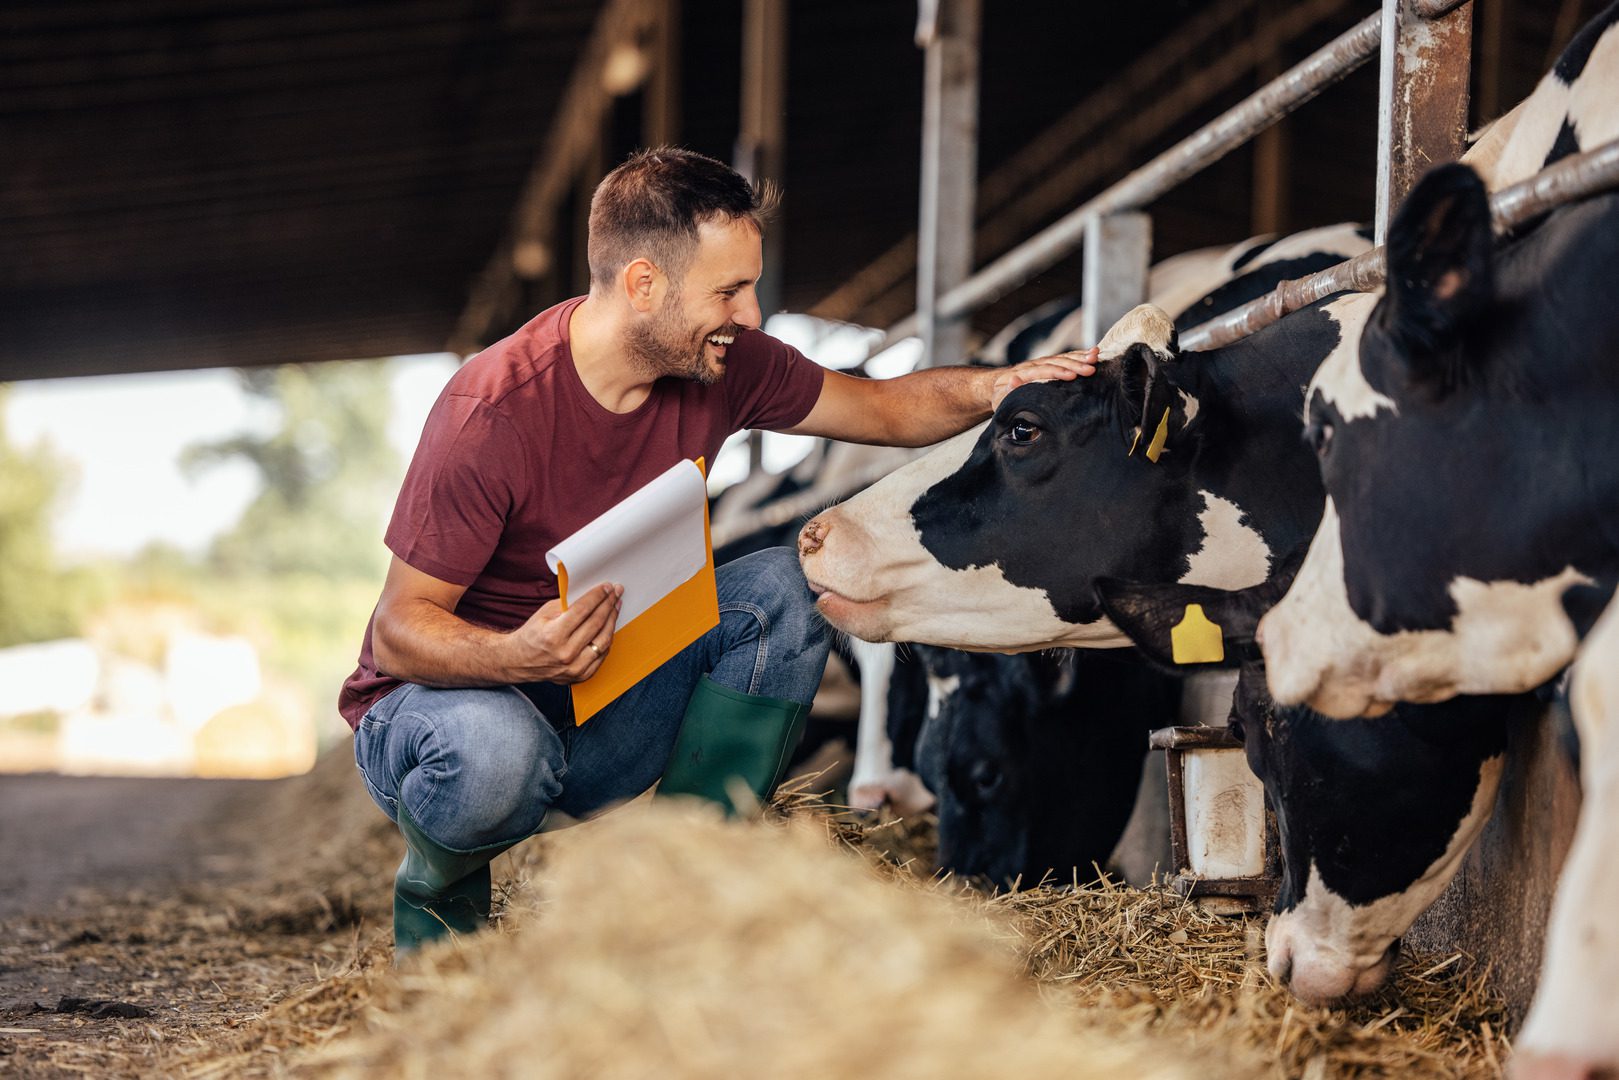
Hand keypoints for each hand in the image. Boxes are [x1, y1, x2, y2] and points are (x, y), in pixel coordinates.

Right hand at [508, 583, 622, 683]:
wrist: (518, 661)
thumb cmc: (531, 636)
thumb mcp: (544, 614)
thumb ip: (568, 604)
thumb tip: (591, 594)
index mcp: (553, 635)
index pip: (583, 610)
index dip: (598, 596)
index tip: (607, 587)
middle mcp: (565, 653)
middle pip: (596, 623)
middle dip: (609, 604)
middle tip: (616, 593)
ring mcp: (574, 667)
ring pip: (603, 640)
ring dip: (612, 621)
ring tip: (615, 607)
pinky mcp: (580, 676)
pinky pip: (601, 655)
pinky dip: (607, 639)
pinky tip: (609, 627)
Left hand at [989, 347, 1099, 409]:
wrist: (998, 385)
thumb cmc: (1000, 396)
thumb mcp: (999, 397)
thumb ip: (1007, 391)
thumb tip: (1014, 381)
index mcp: (1022, 373)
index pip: (1042, 371)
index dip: (1057, 373)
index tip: (1072, 376)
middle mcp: (1034, 364)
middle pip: (1056, 362)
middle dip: (1074, 364)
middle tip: (1090, 369)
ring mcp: (1042, 362)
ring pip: (1063, 357)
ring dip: (1080, 356)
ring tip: (1096, 357)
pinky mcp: (1049, 363)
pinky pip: (1066, 357)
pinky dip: (1080, 354)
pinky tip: (1094, 354)